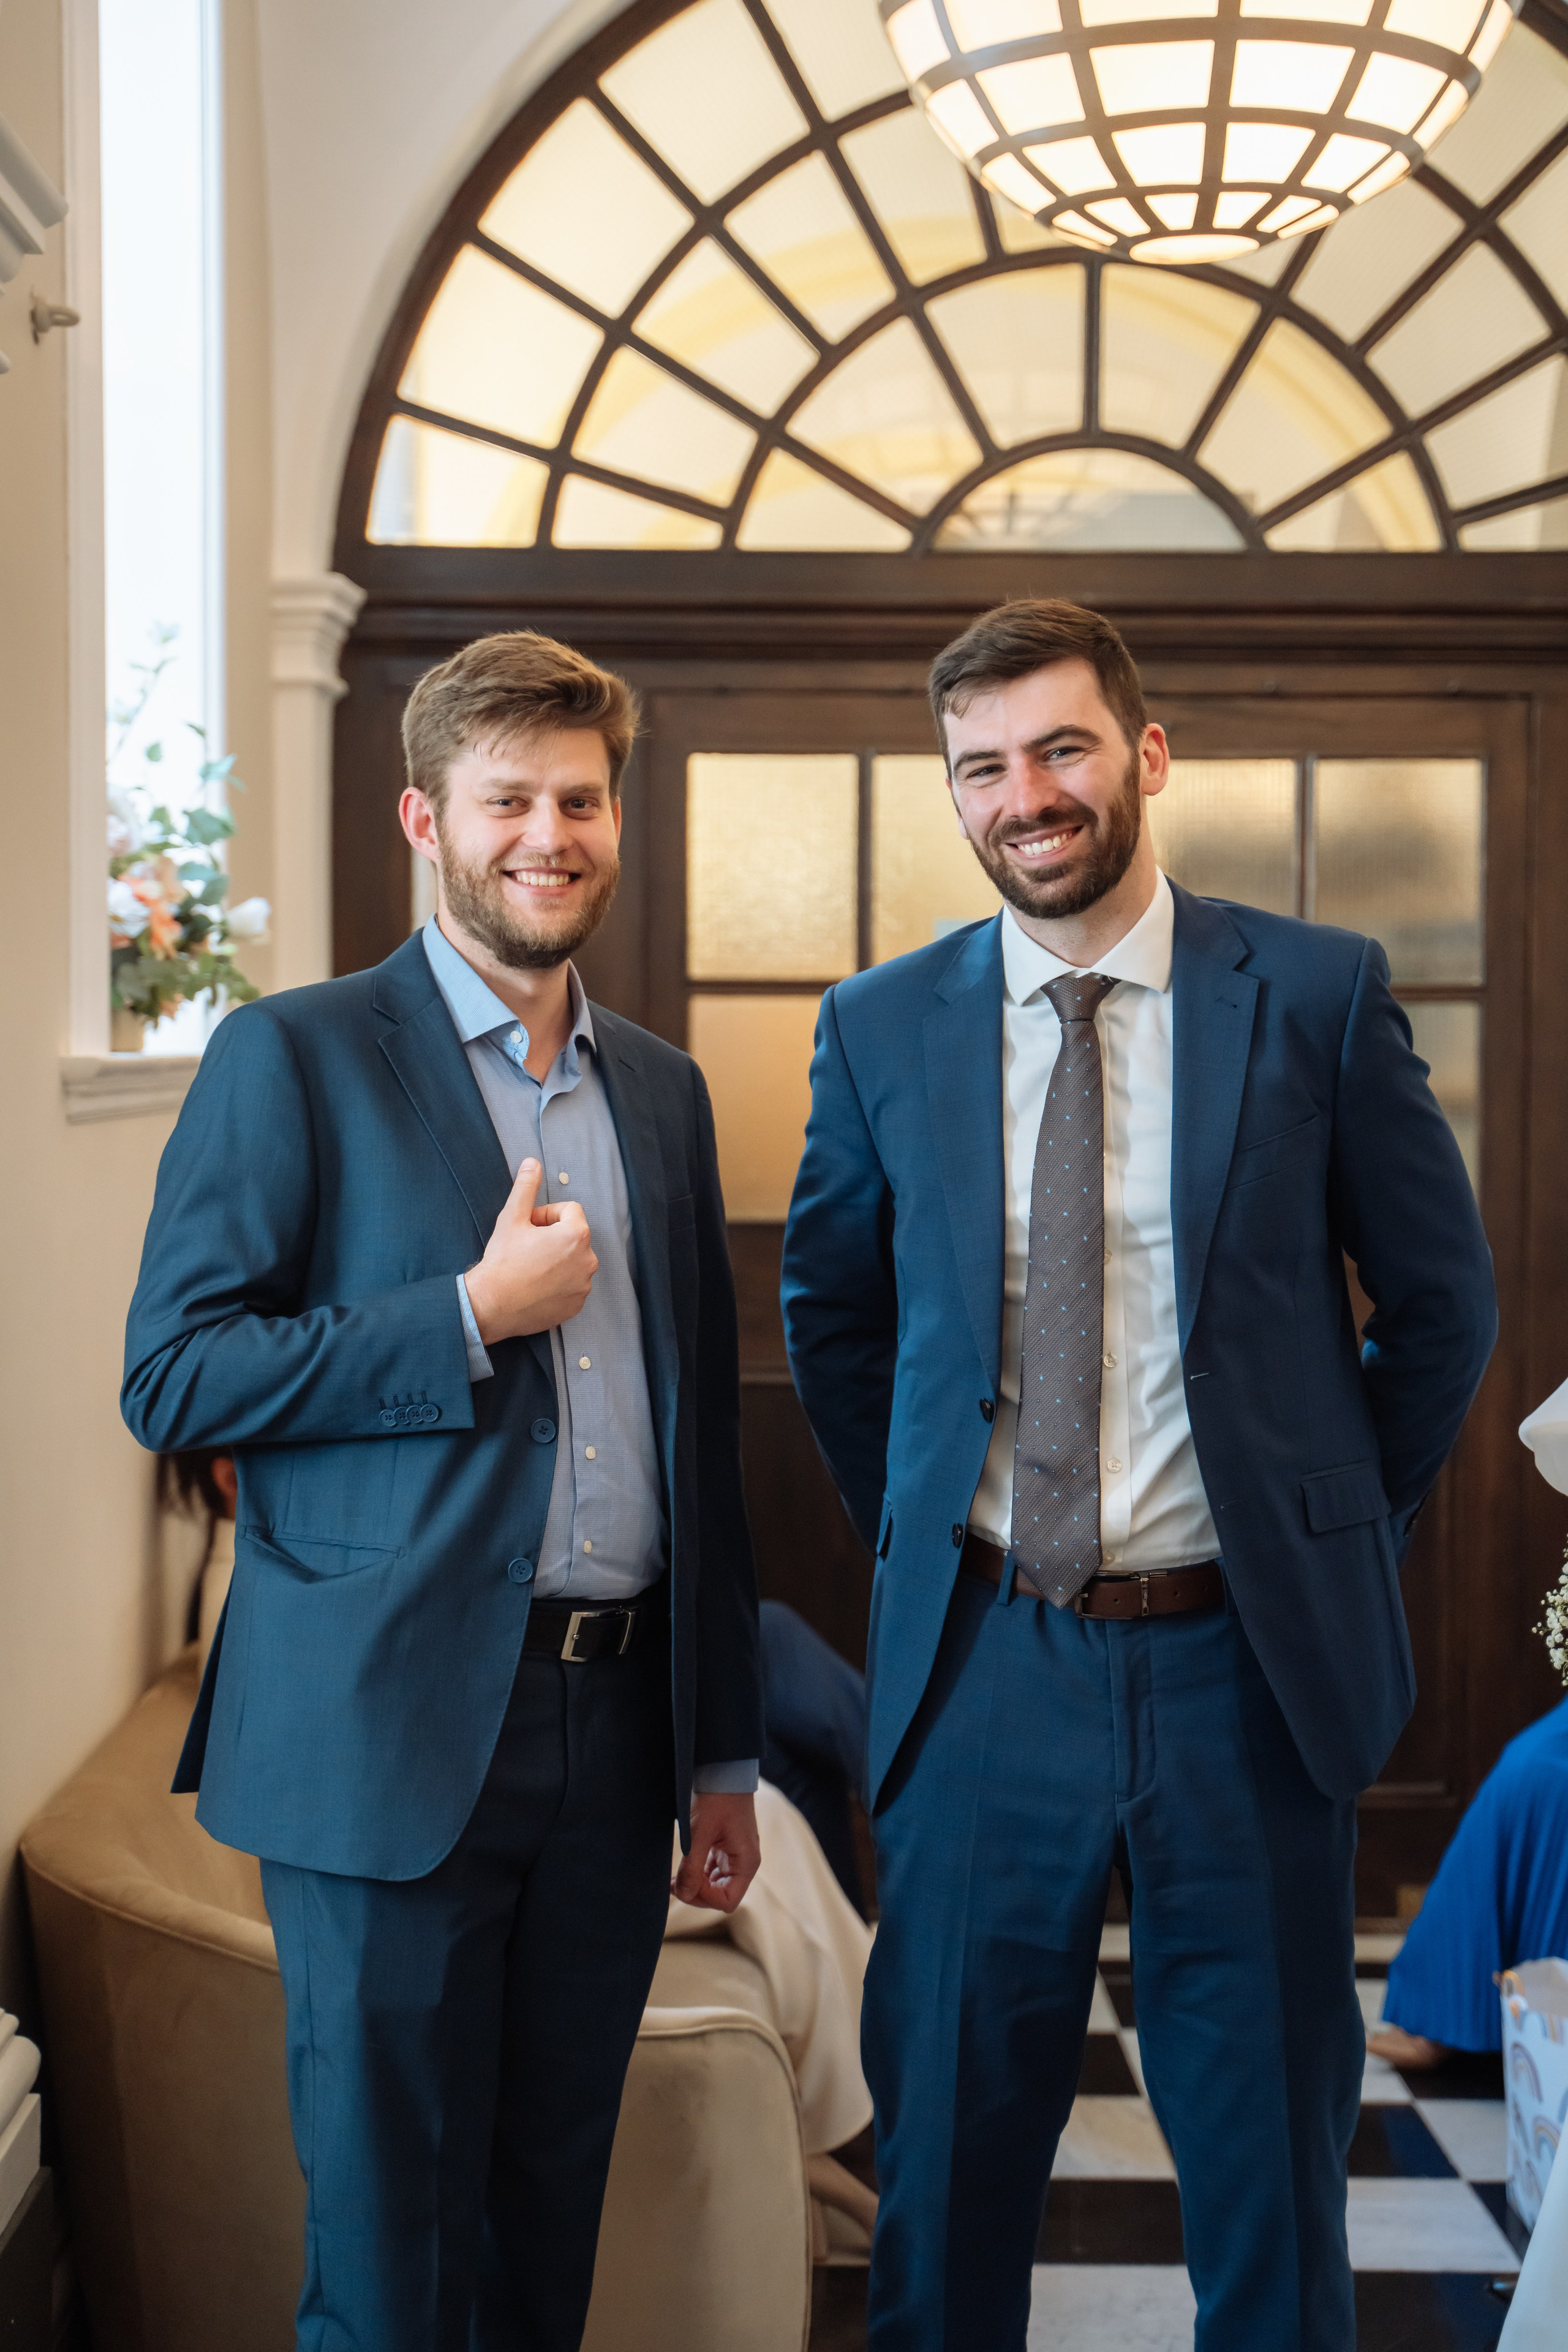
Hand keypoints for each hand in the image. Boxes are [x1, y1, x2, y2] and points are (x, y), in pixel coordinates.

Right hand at [464, 1158, 597, 1341]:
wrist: (492, 1305)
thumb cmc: (502, 1261)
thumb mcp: (512, 1218)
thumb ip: (526, 1187)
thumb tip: (532, 1163)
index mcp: (576, 1234)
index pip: (569, 1211)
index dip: (546, 1215)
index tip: (528, 1227)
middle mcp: (588, 1260)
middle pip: (573, 1236)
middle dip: (553, 1236)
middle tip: (526, 1247)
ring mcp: (584, 1285)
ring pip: (573, 1260)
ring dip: (556, 1259)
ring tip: (530, 1267)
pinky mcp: (577, 1304)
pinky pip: (572, 1285)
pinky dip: (558, 1282)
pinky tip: (535, 1285)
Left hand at [671, 1792, 759, 1914]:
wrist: (722, 1770)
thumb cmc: (716, 1798)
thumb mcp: (699, 1834)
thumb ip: (692, 1867)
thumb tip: (683, 1895)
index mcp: (746, 1862)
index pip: (727, 1901)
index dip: (704, 1898)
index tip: (685, 1883)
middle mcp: (744, 1862)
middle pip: (721, 1896)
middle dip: (697, 1893)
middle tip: (674, 1883)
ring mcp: (735, 1855)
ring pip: (715, 1885)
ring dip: (695, 1885)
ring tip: (673, 1879)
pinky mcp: (725, 1848)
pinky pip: (711, 1871)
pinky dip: (697, 1874)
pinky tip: (681, 1869)